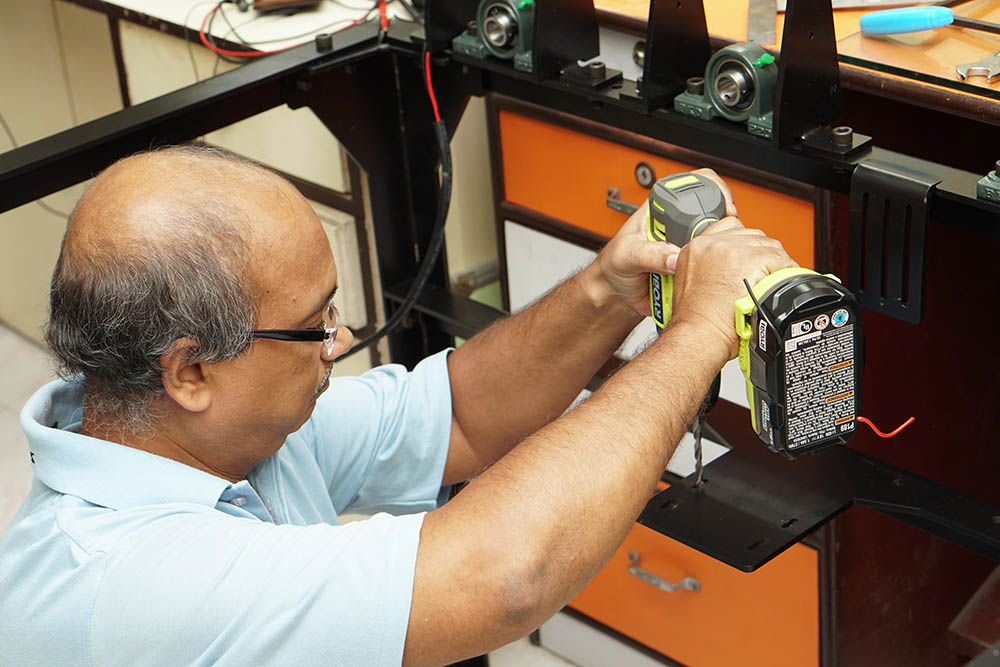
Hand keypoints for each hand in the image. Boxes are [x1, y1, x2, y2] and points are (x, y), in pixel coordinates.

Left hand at [594, 169, 737, 315]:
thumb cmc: (615, 265)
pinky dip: (710, 274)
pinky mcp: (693, 267)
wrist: (617, 294)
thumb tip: (674, 257)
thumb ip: (648, 254)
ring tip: (698, 264)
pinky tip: (696, 279)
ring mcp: (688, 245)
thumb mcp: (626, 254)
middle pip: (715, 214)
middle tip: (712, 243)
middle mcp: (680, 225)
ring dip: (713, 254)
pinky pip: (710, 269)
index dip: (715, 191)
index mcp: (662, 209)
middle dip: (720, 228)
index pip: (696, 185)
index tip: (724, 208)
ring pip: (717, 243)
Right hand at [670, 218, 796, 358]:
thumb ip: (708, 268)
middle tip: (763, 274)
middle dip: (761, 253)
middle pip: (751, 235)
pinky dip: (784, 271)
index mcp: (695, 248)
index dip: (744, 242)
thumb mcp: (690, 285)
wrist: (697, 337)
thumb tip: (727, 269)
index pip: (729, 227)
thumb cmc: (695, 322)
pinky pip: (778, 258)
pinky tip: (778, 284)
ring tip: (770, 281)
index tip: (750, 254)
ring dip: (773, 262)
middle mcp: (711, 244)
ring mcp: (729, 250)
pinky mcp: (747, 260)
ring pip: (766, 244)